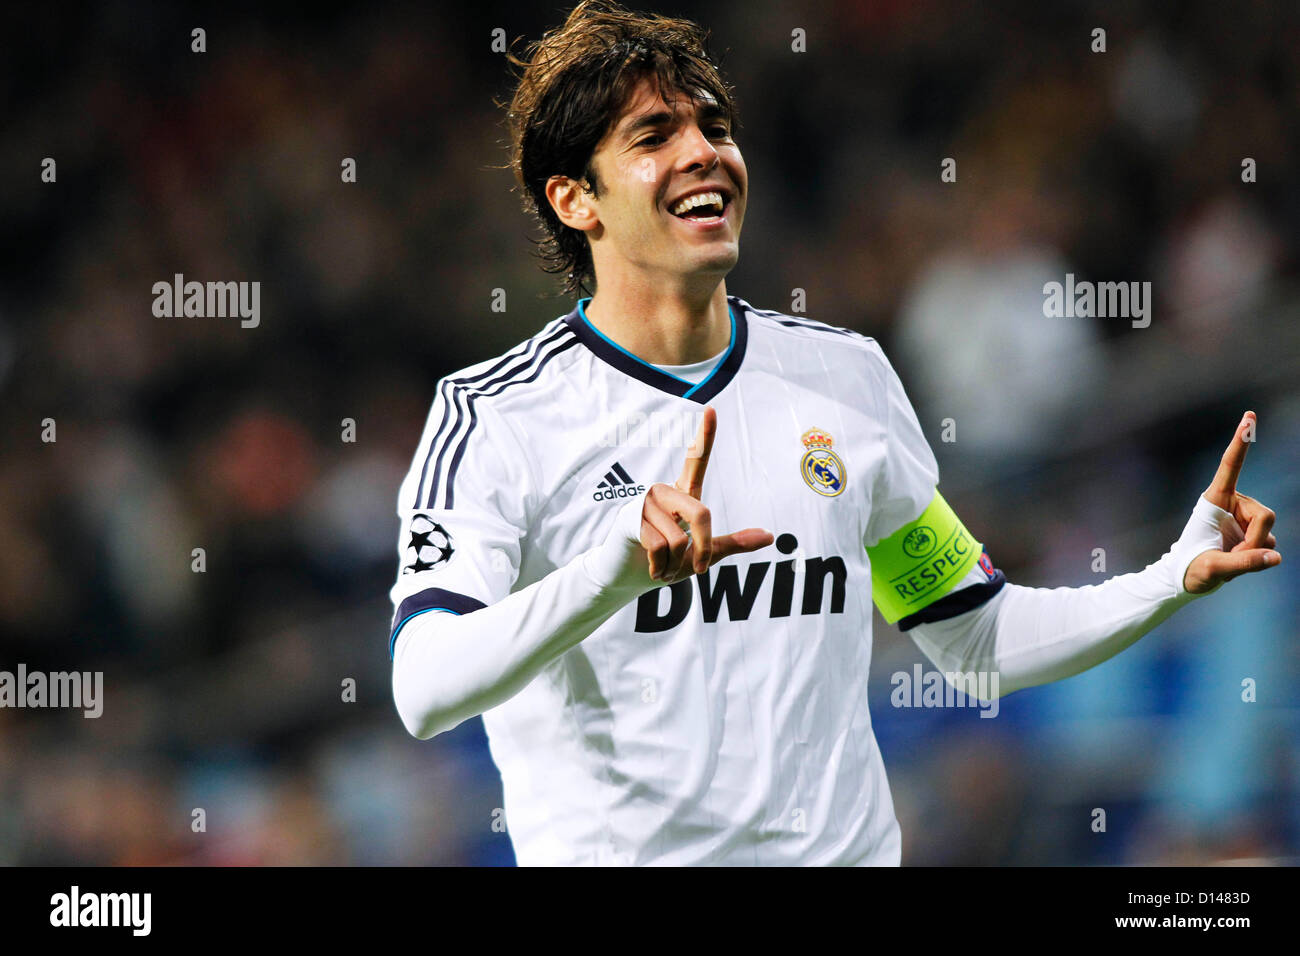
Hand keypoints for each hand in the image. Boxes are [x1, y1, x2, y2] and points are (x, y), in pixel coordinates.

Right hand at [638, 406, 773, 582]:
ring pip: (679, 539)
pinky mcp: (631, 519)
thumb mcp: (706, 552)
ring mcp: (646, 504)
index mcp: (684, 495)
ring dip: (675, 564)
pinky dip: (661, 567)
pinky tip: (652, 566)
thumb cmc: (670, 559)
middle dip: (703, 550)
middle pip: (701, 514)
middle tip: (698, 569)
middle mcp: (664, 492)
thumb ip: (734, 542)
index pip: (695, 461)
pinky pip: (659, 547)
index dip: (705, 436)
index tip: (711, 409)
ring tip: (663, 564)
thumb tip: (770, 537)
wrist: (632, 577)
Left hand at [1183, 410, 1280, 593]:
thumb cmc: (1191, 569)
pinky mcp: (1252, 534)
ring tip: (1228, 560)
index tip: (1248, 416)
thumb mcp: (1213, 568)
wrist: (1187, 580)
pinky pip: (1269, 546)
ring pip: (1269, 532)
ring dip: (1253, 551)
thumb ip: (1244, 563)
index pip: (1230, 466)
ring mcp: (1244, 519)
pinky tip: (1236, 563)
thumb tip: (1276, 557)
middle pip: (1265, 515)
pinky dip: (1257, 558)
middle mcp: (1233, 505)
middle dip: (1255, 540)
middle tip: (1233, 558)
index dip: (1240, 442)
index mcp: (1215, 500)